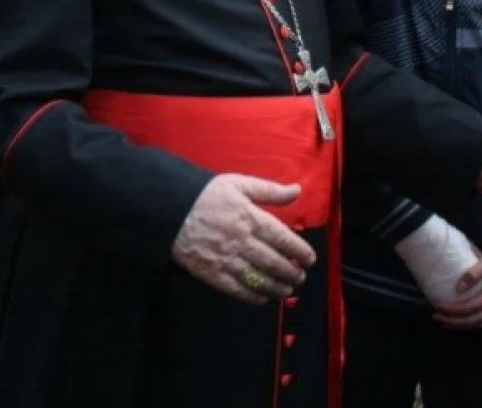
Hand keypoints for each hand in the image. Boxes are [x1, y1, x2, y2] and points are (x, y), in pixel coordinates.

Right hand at [171, 174, 316, 304]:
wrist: (171, 210)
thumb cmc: (207, 195)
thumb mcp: (239, 183)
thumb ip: (269, 190)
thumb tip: (297, 190)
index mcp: (249, 217)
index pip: (281, 238)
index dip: (299, 250)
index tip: (309, 258)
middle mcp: (241, 240)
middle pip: (273, 261)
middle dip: (291, 272)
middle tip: (301, 277)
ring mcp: (226, 259)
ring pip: (258, 278)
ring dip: (276, 287)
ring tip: (287, 289)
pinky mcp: (211, 273)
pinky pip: (236, 289)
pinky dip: (253, 296)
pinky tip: (263, 298)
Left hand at [433, 244, 481, 330]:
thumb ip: (473, 274)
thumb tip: (458, 288)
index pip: (469, 309)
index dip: (452, 310)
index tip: (437, 306)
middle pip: (472, 321)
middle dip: (453, 321)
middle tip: (436, 317)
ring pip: (479, 323)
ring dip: (461, 325)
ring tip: (445, 322)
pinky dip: (472, 323)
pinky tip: (463, 319)